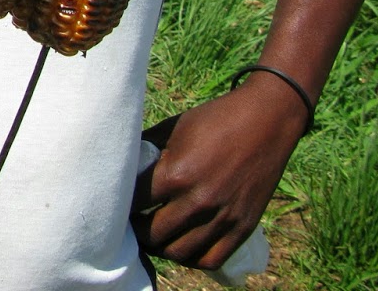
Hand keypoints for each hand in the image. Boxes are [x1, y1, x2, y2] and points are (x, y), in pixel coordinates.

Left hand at [131, 78, 306, 269]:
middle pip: (153, 234)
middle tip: (129, 223)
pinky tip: (180, 246)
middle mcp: (199, 201)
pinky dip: (191, 259)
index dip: (118, 205)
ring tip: (152, 236)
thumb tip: (120, 161)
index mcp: (176, 173)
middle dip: (135, 231)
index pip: (134, 203)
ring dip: (160, 247)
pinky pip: (211, 259)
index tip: (112, 203)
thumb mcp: (173, 128)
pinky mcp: (243, 227)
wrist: (266, 120)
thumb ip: (147, 148)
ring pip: (179, 252)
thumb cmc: (215, 119)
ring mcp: (223, 217)